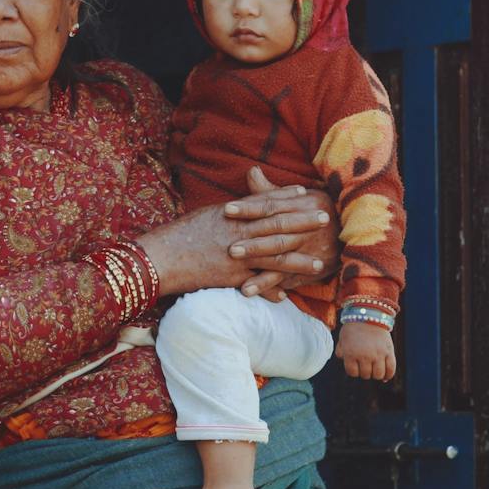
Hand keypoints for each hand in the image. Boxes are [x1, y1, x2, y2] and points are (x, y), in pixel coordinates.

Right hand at [136, 167, 335, 299]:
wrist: (162, 256)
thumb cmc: (179, 234)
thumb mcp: (206, 216)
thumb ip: (228, 213)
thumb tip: (239, 208)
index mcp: (233, 214)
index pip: (264, 202)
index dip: (286, 197)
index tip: (304, 192)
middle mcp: (239, 232)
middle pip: (278, 225)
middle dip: (303, 222)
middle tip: (326, 218)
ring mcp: (237, 255)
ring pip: (274, 257)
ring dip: (298, 261)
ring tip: (319, 264)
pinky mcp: (230, 276)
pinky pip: (256, 284)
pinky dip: (270, 290)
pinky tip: (286, 297)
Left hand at [223, 168, 341, 299]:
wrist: (355, 230)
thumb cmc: (318, 210)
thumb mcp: (299, 197)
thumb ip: (271, 190)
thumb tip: (251, 171)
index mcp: (302, 205)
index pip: (271, 206)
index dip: (249, 208)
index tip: (226, 209)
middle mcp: (307, 228)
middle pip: (277, 235)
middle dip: (254, 244)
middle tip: (229, 248)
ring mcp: (311, 250)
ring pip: (283, 260)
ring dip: (261, 273)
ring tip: (240, 283)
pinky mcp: (313, 268)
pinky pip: (290, 279)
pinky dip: (271, 286)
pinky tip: (251, 291)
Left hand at [336, 321, 396, 380]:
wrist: (369, 313)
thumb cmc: (354, 327)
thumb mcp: (342, 339)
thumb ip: (341, 352)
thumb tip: (347, 364)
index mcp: (351, 353)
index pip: (352, 373)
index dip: (353, 370)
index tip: (355, 365)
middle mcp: (364, 356)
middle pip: (366, 375)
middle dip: (364, 371)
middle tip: (365, 364)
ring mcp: (378, 354)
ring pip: (378, 375)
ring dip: (376, 374)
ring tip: (375, 368)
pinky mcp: (389, 351)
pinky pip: (391, 369)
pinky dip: (388, 375)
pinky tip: (385, 376)